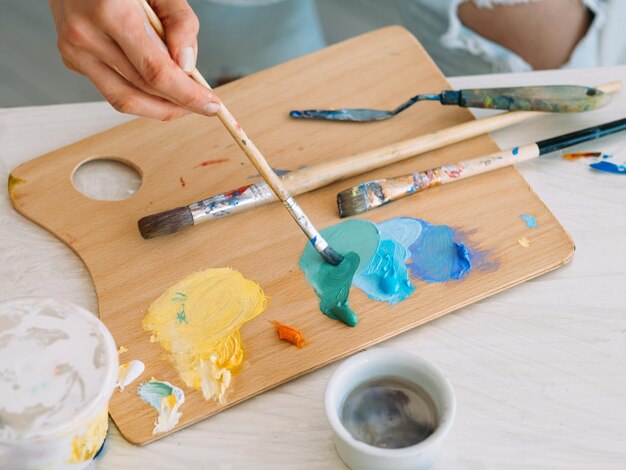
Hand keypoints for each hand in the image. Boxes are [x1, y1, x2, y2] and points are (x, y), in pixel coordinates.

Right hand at [49, 0, 220, 119]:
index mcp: (109, 11)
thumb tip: (187, 66)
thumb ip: (180, 23)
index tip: (211, 104)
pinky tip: (155, 85)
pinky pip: (112, 88)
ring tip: (182, 101)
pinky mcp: (72, 59)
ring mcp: (73, 50)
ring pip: (124, 99)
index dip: (187, 94)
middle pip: (142, 89)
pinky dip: (139, 92)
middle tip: (202, 104)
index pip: (156, 71)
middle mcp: (85, 34)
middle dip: (178, 103)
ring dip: (159, 107)